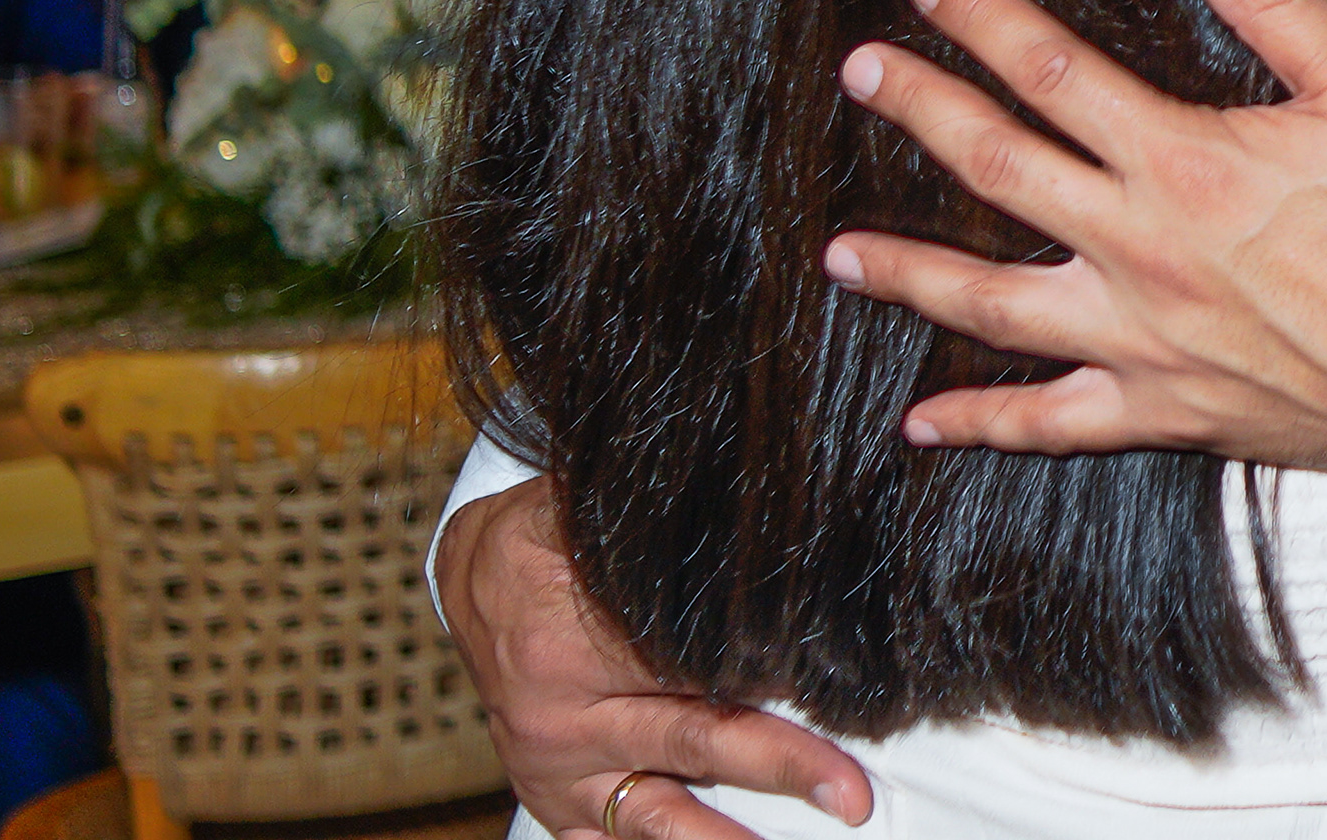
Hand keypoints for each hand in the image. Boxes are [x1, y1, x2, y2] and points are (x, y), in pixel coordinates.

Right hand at [431, 478, 867, 839]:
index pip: (686, 665)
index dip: (766, 673)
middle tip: (849, 789)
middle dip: (777, 766)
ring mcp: (556, 772)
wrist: (477, 582)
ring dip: (728, 836)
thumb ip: (668, 539)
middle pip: (690, 743)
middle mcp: (559, 721)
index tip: (836, 685)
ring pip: (655, 814)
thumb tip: (773, 527)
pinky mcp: (553, 803)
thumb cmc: (547, 538)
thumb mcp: (590, 518)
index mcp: (565, 646)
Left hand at [823, 0, 1326, 487]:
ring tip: (839, 253)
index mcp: (1188, 163)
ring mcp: (1143, 340)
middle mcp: (1144, 252)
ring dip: (910, 272)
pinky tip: (924, 422)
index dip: (987, 22)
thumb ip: (1274, 2)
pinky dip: (981, 424)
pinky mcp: (1165, 409)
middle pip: (1001, 169)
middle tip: (861, 72)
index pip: (1057, 74)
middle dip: (924, 111)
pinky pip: (1051, 422)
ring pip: (995, 303)